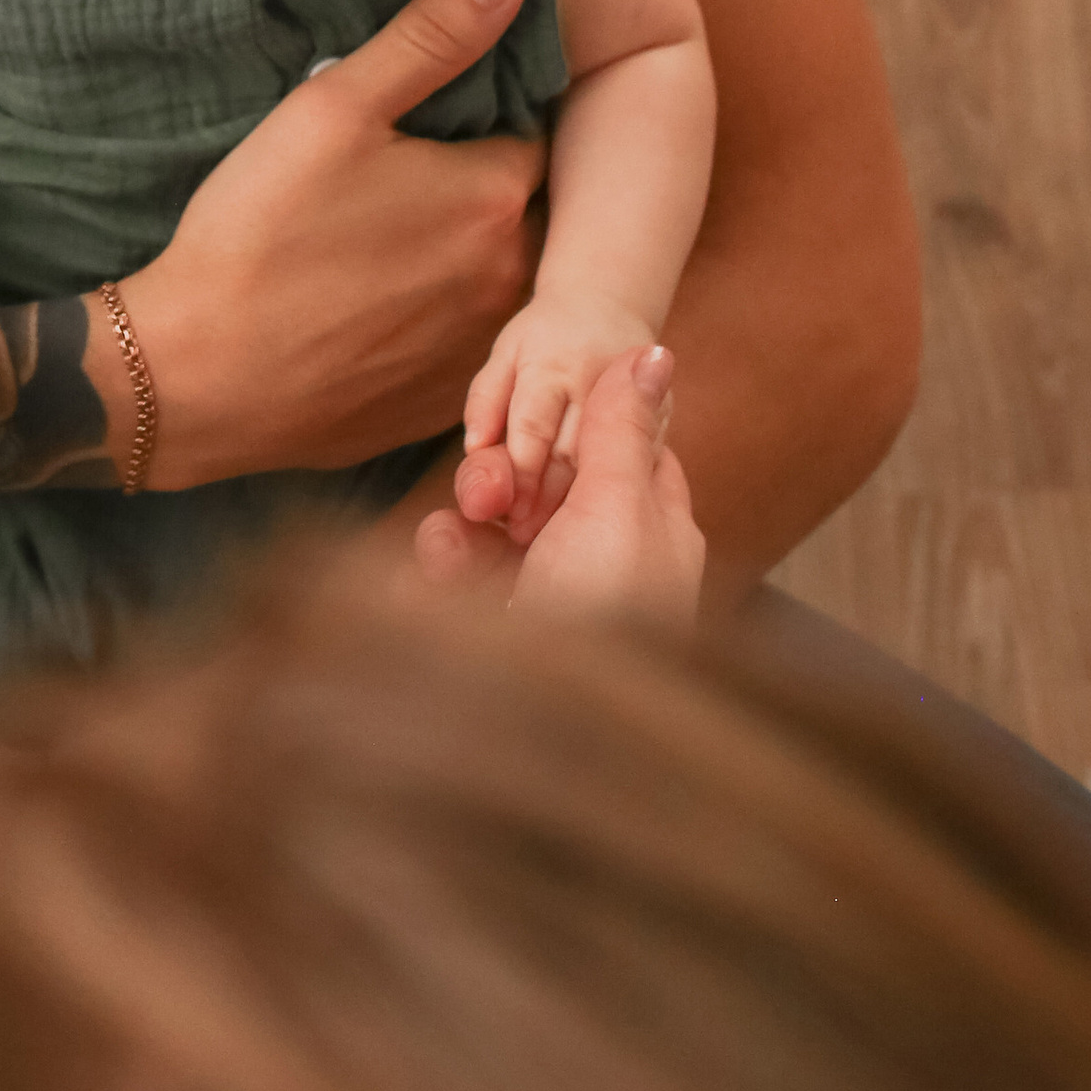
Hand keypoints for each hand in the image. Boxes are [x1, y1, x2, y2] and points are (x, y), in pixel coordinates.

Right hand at [126, 0, 547, 487]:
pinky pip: (464, 348)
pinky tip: (370, 309)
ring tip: (383, 246)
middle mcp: (510, 280)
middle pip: (525, 211)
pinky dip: (434, 324)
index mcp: (494, 197)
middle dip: (481, 190)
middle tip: (402, 182)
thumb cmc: (258, 234)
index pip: (531, 133)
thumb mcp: (333, 109)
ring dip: (463, 259)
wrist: (193, 380)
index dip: (485, 119)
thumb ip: (429, 35)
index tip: (433, 121)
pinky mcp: (441, 404)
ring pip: (498, 282)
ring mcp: (478, 351)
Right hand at [416, 345, 703, 631]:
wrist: (545, 738)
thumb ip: (621, 428)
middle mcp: (604, 562)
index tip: (543, 421)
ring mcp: (549, 596)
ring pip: (498, 526)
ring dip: (467, 518)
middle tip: (486, 491)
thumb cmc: (604, 618)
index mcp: (654, 530)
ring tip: (457, 531)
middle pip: (548, 484)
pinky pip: (464, 572)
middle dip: (506, 476)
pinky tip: (434, 566)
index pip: (620, 451)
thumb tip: (657, 352)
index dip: (576, 427)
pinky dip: (446, 561)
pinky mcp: (496, 627)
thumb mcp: (619, 509)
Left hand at [456, 287, 660, 543]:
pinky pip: (641, 459)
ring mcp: (635, 391)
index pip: (532, 427)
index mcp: (551, 363)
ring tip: (556, 535)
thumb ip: (486, 401)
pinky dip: (619, 489)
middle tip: (527, 536)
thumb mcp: (505, 356)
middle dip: (549, 497)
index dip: (519, 474)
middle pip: (572, 450)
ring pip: (610, 460)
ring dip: (582, 501)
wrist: (607, 303)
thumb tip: (475, 448)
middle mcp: (596, 375)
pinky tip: (598, 516)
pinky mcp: (662, 408)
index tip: (505, 514)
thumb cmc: (542, 338)